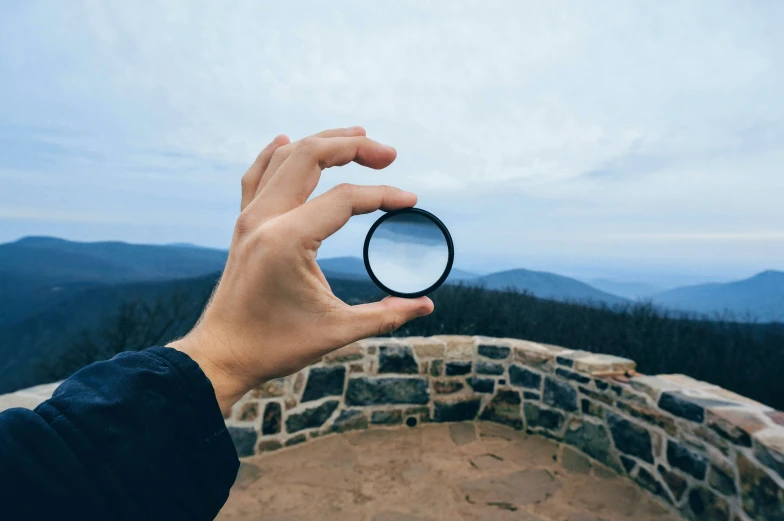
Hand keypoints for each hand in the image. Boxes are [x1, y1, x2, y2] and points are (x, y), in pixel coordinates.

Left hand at [169, 127, 434, 414]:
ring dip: (321, 141)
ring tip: (356, 136)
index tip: (411, 201)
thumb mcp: (338, 331)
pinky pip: (258, 174)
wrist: (220, 355)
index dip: (384, 195)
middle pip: (311, 156)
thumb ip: (386, 315)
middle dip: (354, 147)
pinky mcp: (242, 225)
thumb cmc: (275, 345)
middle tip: (389, 155)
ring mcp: (249, 219)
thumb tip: (426, 306)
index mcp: (288, 240)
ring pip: (285, 157)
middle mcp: (265, 219)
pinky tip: (286, 140)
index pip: (345, 198)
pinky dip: (276, 154)